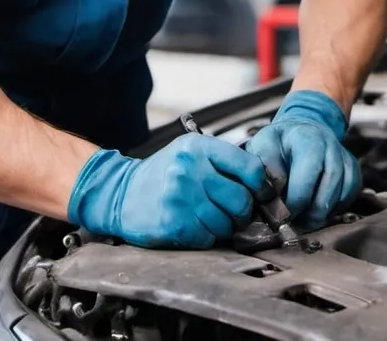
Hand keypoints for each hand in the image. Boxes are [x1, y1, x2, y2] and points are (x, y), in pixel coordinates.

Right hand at [68, 134, 269, 248]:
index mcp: (199, 146)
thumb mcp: (192, 153)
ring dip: (223, 227)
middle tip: (232, 212)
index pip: (250, 166)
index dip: (261, 185)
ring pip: (227, 224)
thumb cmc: (165, 173)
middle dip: (242, 212)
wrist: (122, 193)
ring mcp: (181, 196)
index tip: (261, 194)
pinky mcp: (173, 222)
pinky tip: (193, 227)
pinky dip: (206, 238)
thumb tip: (264, 184)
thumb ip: (224, 162)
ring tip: (209, 218)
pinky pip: (208, 239)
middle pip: (241, 200)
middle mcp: (190, 168)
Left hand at [245, 90, 359, 229]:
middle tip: (296, 223)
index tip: (283, 215)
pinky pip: (350, 195)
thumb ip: (262, 166)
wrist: (300, 131)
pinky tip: (319, 210)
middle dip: (313, 211)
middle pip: (330, 183)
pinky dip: (336, 208)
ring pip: (343, 192)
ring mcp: (344, 156)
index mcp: (307, 139)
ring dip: (324, 213)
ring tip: (305, 221)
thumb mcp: (262, 145)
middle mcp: (330, 145)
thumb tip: (272, 192)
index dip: (296, 200)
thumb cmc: (279, 142)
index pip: (308, 174)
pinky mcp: (352, 169)